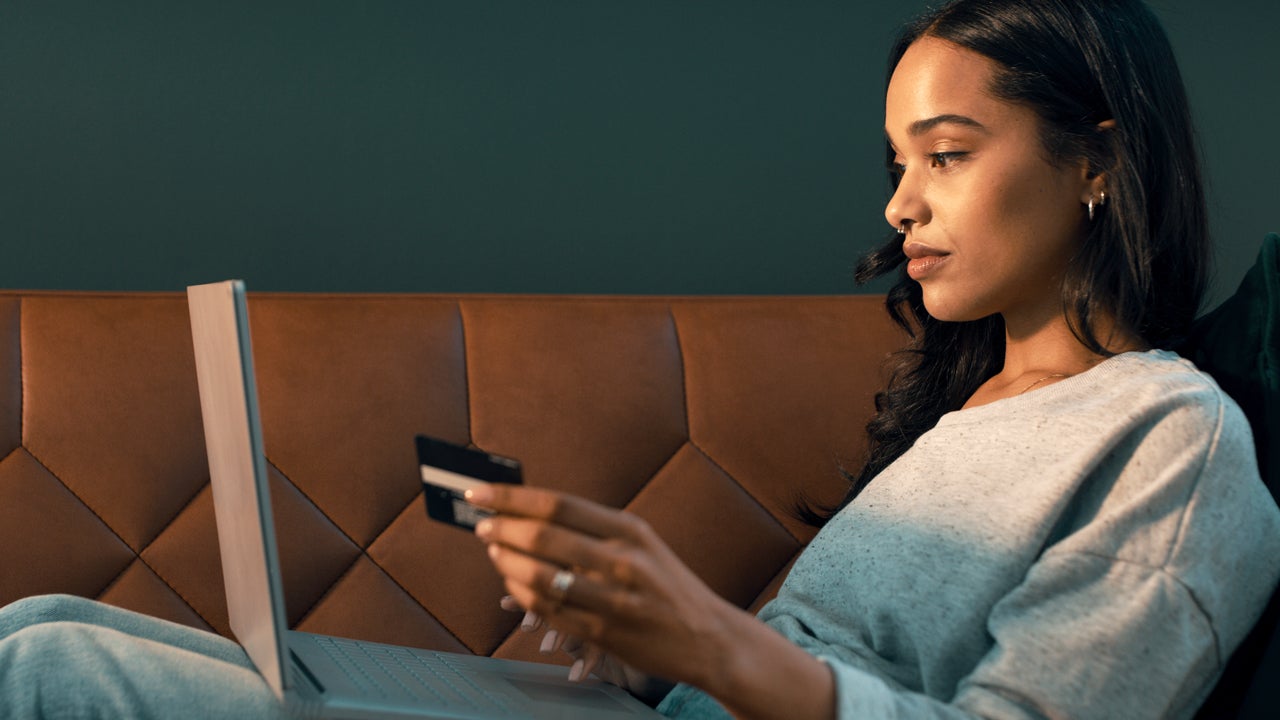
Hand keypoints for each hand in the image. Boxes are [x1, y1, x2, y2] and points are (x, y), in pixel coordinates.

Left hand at [469, 484, 739, 692]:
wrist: (709, 637)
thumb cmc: (666, 584)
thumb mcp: (641, 544)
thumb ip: (593, 528)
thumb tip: (530, 511)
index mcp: (630, 529)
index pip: (558, 503)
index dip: (511, 497)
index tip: (479, 492)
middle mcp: (623, 560)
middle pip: (545, 536)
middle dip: (503, 528)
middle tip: (481, 525)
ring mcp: (614, 599)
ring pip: (541, 577)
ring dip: (507, 563)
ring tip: (495, 552)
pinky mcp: (606, 632)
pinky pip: (550, 611)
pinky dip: (522, 596)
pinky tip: (513, 585)